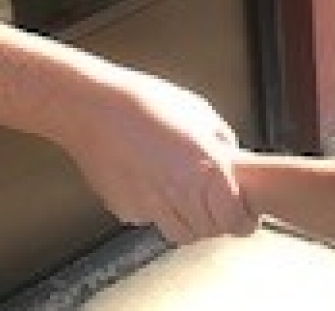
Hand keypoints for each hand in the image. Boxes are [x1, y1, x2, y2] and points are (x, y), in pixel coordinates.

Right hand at [62, 68, 257, 244]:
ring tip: (176, 190)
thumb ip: (221, 142)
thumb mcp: (199, 111)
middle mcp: (182, 193)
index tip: (242, 216)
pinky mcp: (127, 210)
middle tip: (208, 199)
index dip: (242, 221)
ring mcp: (152, 206)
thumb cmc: (143, 101)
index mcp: (208, 168)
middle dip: (213, 219)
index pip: (237, 222)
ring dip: (185, 219)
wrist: (92, 107)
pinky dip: (153, 209)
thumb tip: (232, 160)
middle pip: (209, 232)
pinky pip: (149, 220)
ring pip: (179, 233)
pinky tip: (147, 180)